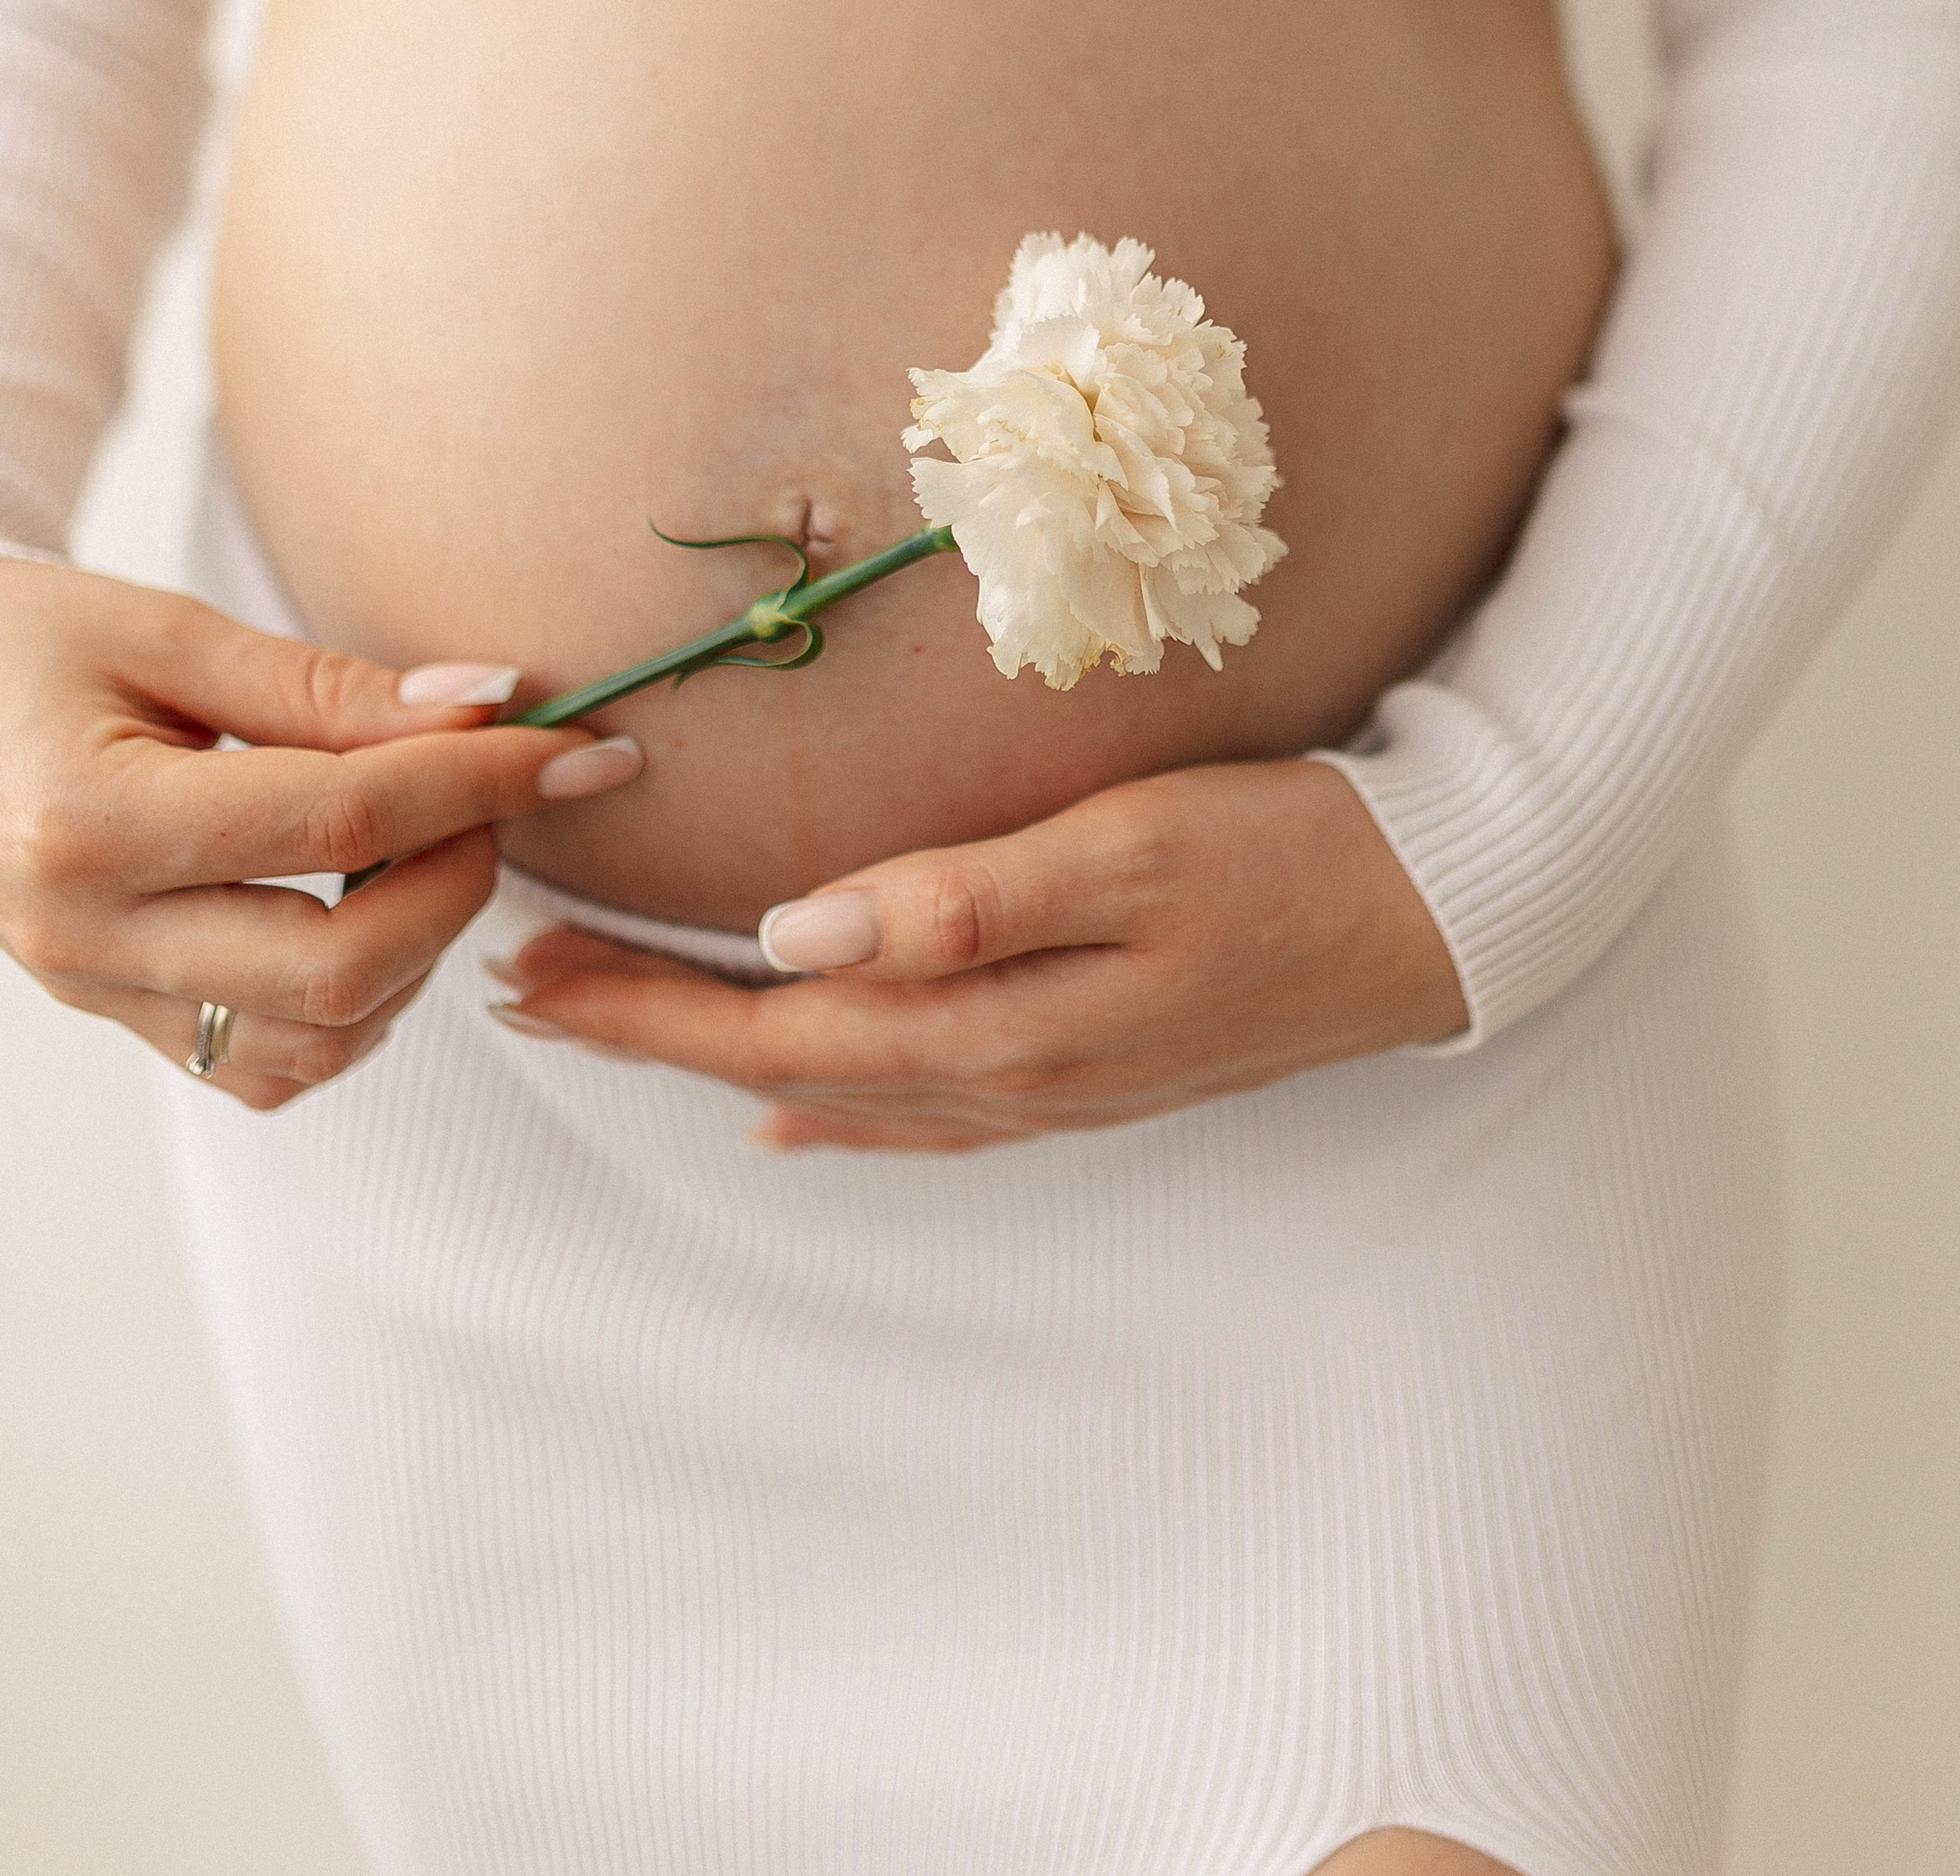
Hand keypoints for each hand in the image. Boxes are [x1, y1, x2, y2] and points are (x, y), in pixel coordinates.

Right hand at [0, 559, 641, 1112]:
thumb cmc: (10, 643)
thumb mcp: (163, 629)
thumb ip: (327, 685)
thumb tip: (488, 707)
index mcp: (90, 824)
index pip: (340, 825)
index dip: (483, 784)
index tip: (580, 747)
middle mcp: (89, 937)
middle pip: (343, 966)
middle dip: (462, 883)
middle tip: (500, 795)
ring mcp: (98, 996)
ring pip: (319, 1041)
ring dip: (417, 954)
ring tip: (431, 844)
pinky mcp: (117, 1020)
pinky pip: (269, 1062)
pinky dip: (353, 1006)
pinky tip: (367, 908)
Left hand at [488, 755, 1469, 1150]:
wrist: (1439, 914)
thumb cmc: (1286, 855)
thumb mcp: (1131, 850)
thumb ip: (963, 899)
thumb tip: (793, 939)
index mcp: (1000, 1024)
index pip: (773, 1028)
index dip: (642, 1005)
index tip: (528, 967)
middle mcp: (1008, 1078)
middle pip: (784, 1066)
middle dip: (644, 1029)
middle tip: (519, 987)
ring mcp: (1052, 1087)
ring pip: (839, 1088)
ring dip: (716, 1057)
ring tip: (616, 1017)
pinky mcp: (1091, 1069)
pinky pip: (921, 1109)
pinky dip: (836, 1105)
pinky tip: (793, 1106)